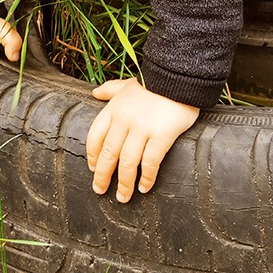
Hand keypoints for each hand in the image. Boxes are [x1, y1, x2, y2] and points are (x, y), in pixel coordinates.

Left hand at [86, 77, 199, 202]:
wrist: (179, 75)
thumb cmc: (154, 81)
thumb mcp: (128, 84)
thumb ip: (111, 89)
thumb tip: (94, 93)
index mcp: (114, 109)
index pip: (95, 137)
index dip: (93, 156)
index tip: (93, 169)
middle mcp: (124, 120)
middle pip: (108, 154)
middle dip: (103, 176)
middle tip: (100, 191)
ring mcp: (142, 128)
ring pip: (127, 162)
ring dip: (124, 183)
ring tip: (123, 197)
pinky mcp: (161, 135)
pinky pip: (150, 162)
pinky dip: (147, 177)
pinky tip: (145, 187)